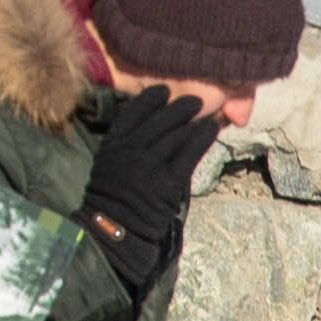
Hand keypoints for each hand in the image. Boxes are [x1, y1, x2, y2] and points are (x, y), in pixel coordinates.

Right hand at [80, 89, 222, 284]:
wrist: (116, 228)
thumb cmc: (113, 199)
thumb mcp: (109, 164)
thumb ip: (126, 147)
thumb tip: (149, 131)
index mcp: (114, 143)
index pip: (133, 111)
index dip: (150, 98)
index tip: (163, 91)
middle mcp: (132, 149)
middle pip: (159, 119)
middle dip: (178, 106)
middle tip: (193, 101)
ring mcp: (150, 164)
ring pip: (177, 133)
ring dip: (194, 119)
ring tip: (205, 113)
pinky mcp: (168, 180)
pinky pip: (190, 151)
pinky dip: (202, 137)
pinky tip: (211, 129)